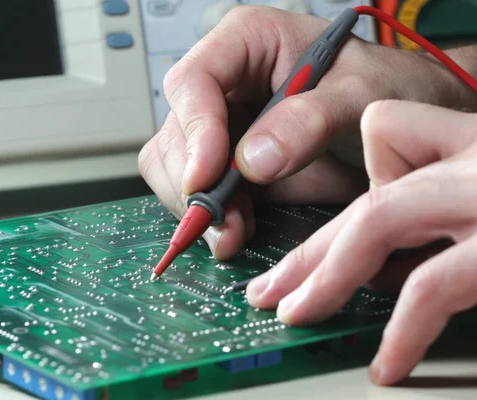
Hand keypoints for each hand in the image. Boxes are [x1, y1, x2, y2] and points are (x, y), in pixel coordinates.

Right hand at [138, 5, 475, 259]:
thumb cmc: (384, 88)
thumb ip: (311, 120)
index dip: (194, 129)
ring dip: (199, 206)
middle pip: (176, 131)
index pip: (194, 80)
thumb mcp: (361, 94)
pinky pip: (197, 192)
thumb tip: (254, 161)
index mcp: (247, 42)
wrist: (400, 123)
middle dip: (195, 183)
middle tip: (226, 222)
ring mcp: (222, 126)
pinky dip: (211, 217)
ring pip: (175, 167)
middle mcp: (225, 84)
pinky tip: (238, 228)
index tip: (207, 175)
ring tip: (236, 231)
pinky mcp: (227, 163)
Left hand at [246, 99, 476, 385]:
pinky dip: (402, 331)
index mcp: (464, 136)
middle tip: (265, 291)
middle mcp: (469, 155)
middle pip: (360, 194)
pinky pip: (430, 286)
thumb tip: (375, 261)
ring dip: (326, 277)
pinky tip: (385, 364)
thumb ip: (431, 197)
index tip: (338, 238)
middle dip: (307, 251)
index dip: (363, 176)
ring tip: (293, 315)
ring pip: (373, 223)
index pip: (381, 131)